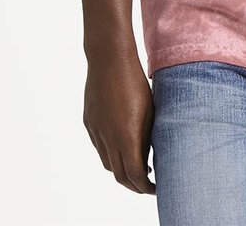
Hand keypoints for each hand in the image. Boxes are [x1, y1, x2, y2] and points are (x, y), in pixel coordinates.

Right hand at [83, 54, 156, 194]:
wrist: (110, 59)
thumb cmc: (136, 82)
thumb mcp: (150, 111)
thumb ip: (147, 138)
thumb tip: (148, 159)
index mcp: (126, 136)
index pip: (135, 175)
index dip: (145, 187)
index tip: (156, 188)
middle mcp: (108, 138)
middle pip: (119, 175)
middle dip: (133, 184)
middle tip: (147, 185)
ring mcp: (96, 131)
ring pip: (107, 162)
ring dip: (121, 170)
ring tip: (136, 167)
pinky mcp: (89, 122)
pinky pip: (99, 146)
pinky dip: (111, 153)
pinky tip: (121, 147)